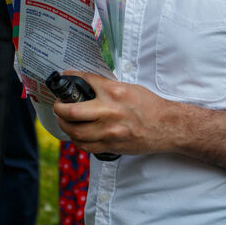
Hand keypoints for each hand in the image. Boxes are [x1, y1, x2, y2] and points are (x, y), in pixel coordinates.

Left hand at [52, 72, 171, 156]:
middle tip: (58, 105)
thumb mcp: (129, 88)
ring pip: (75, 132)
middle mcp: (109, 111)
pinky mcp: (111, 146)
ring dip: (65, 126)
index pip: (84, 81)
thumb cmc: (149, 106)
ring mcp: (109, 131)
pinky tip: (77, 134)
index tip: (64, 78)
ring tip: (65, 121)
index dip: (69, 78)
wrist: (166, 127)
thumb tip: (87, 86)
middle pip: (72, 112)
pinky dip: (77, 140)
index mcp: (114, 92)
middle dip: (59, 108)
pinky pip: (85, 146)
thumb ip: (108, 88)